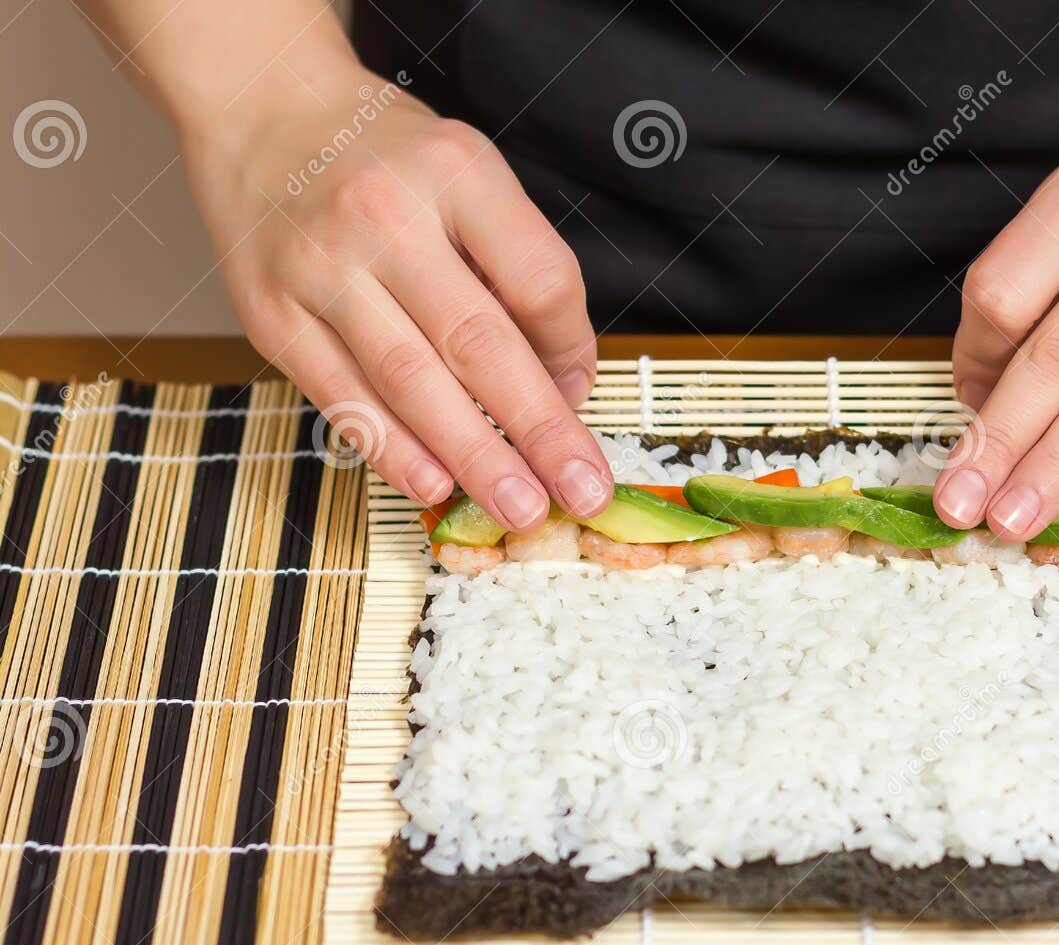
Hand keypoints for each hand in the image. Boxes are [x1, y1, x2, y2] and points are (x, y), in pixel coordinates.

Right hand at [180, 68, 609, 526]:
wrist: (258, 106)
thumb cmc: (385, 155)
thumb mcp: (468, 171)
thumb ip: (519, 263)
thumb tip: (564, 381)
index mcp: (456, 173)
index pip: (538, 280)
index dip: (572, 349)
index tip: (584, 395)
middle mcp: (385, 216)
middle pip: (478, 342)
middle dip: (539, 430)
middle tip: (582, 491)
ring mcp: (321, 267)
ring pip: (411, 380)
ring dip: (474, 456)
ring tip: (521, 508)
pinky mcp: (272, 313)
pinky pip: (342, 396)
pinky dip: (392, 449)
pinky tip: (435, 486)